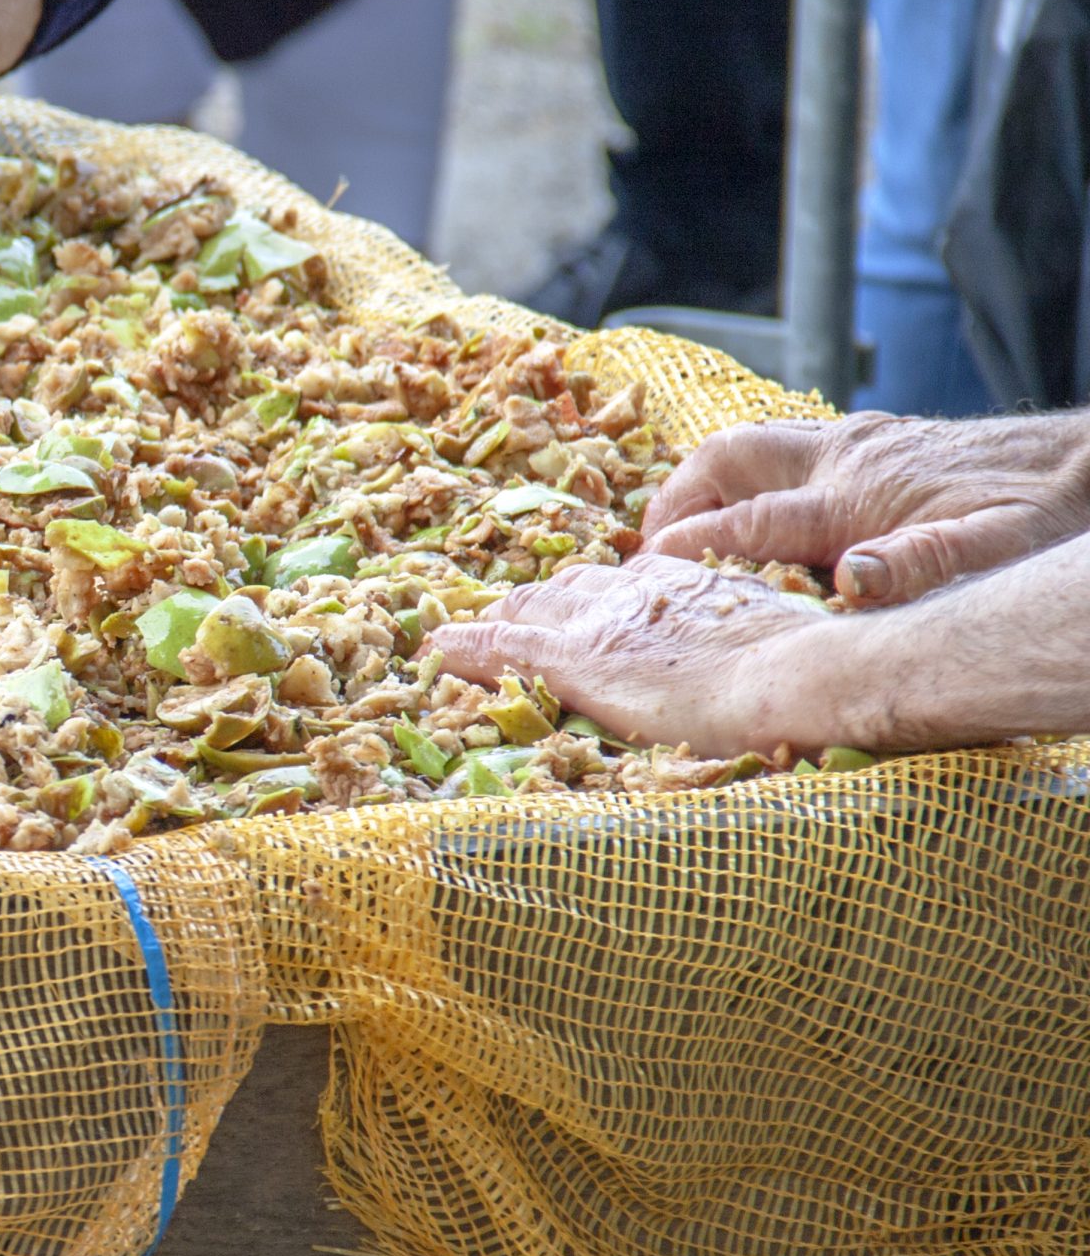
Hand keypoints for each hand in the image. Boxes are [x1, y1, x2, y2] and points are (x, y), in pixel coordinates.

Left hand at [428, 560, 855, 757]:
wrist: (805, 676)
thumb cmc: (817, 671)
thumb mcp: (791, 642)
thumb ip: (768, 644)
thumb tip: (793, 663)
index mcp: (694, 584)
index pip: (634, 579)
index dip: (606, 594)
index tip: (591, 606)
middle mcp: (641, 592)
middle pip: (575, 588)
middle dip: (544, 602)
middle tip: (517, 616)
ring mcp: (605, 625)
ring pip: (531, 611)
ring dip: (501, 621)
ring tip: (470, 633)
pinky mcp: (578, 662)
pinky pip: (503, 648)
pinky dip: (466, 647)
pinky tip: (437, 650)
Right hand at [641, 411, 1089, 604]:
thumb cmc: (1044, 515)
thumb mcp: (993, 551)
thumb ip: (918, 565)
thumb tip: (848, 582)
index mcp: (856, 498)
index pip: (743, 522)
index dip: (685, 548)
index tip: (641, 574)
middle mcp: (845, 458)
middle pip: (726, 460)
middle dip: (675, 499)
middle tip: (650, 547)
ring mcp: (859, 441)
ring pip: (750, 444)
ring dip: (705, 480)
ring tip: (684, 525)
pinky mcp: (878, 436)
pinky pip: (785, 444)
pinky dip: (747, 472)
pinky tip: (757, 503)